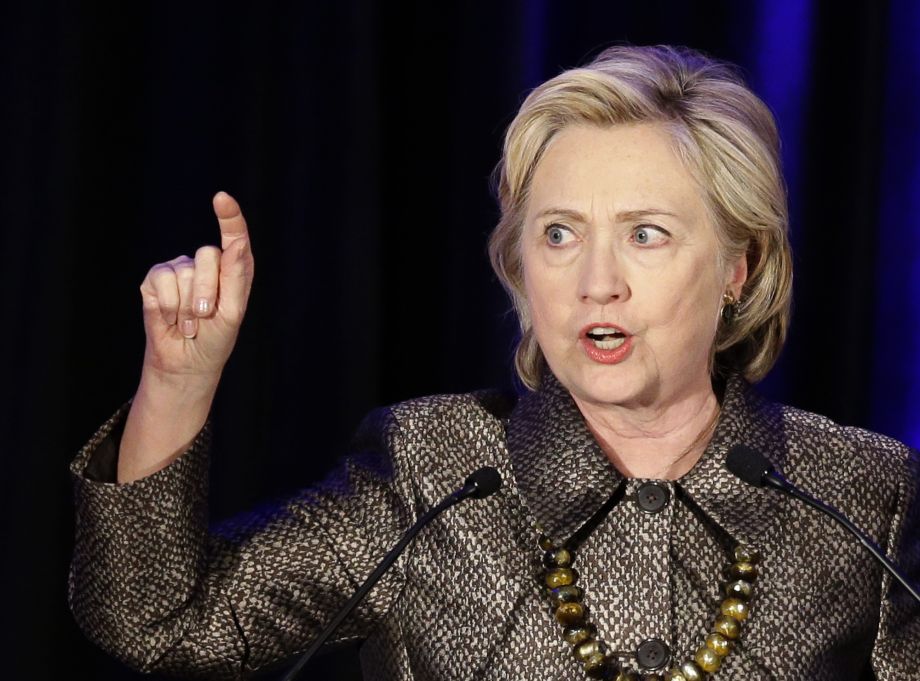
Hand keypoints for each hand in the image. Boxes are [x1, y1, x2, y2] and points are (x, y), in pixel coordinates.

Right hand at [139, 191, 253, 384]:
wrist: (187, 362)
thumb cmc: (216, 338)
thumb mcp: (233, 311)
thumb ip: (235, 277)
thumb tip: (236, 244)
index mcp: (232, 268)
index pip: (234, 236)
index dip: (229, 216)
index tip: (222, 199)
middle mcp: (205, 263)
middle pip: (207, 255)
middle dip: (207, 291)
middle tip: (206, 315)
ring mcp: (178, 269)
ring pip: (184, 272)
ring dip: (188, 307)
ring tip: (190, 323)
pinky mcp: (154, 280)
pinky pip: (161, 282)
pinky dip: (168, 307)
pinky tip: (171, 319)